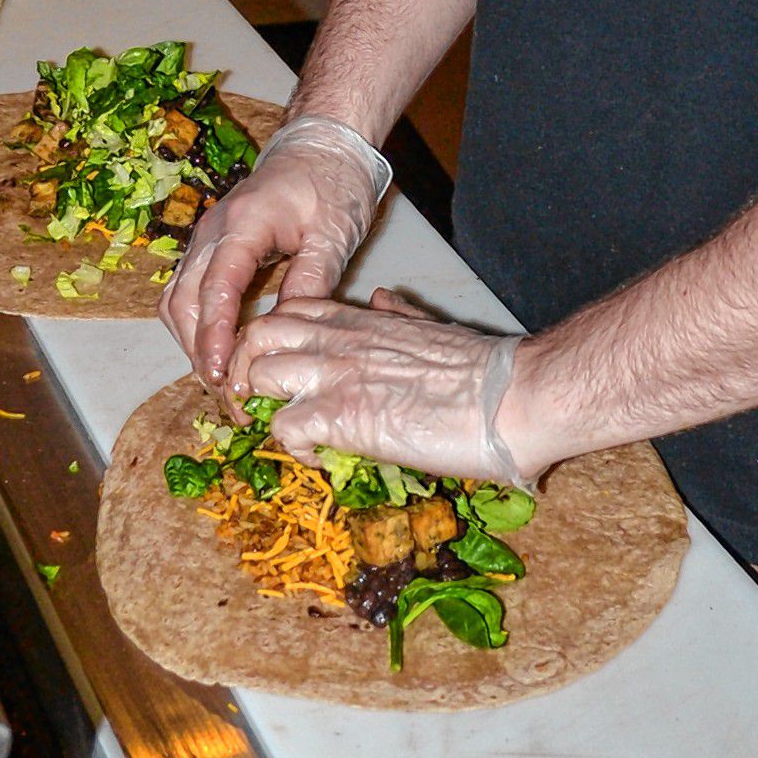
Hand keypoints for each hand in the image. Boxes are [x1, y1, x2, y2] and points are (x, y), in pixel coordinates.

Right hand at [161, 113, 391, 385]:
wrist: (321, 146)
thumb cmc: (332, 184)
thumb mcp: (334, 234)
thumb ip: (310, 282)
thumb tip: (286, 332)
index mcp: (244, 223)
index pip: (217, 288)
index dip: (214, 335)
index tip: (221, 373)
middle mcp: (213, 231)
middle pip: (184, 300)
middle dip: (199, 350)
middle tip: (227, 393)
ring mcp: (206, 238)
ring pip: (177, 300)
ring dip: (192, 342)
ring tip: (222, 380)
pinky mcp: (210, 247)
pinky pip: (187, 292)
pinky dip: (196, 325)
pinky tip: (219, 350)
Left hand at [228, 290, 551, 485]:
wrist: (513, 395)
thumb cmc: (484, 369)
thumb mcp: (430, 325)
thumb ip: (398, 314)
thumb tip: (382, 299)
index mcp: (359, 319)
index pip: (287, 311)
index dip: (271, 342)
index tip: (279, 372)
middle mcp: (337, 341)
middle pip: (254, 336)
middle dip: (244, 369)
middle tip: (261, 404)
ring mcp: (335, 375)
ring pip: (254, 374)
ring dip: (258, 407)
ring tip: (285, 433)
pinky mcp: (342, 416)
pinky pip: (284, 428)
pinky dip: (292, 448)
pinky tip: (320, 458)